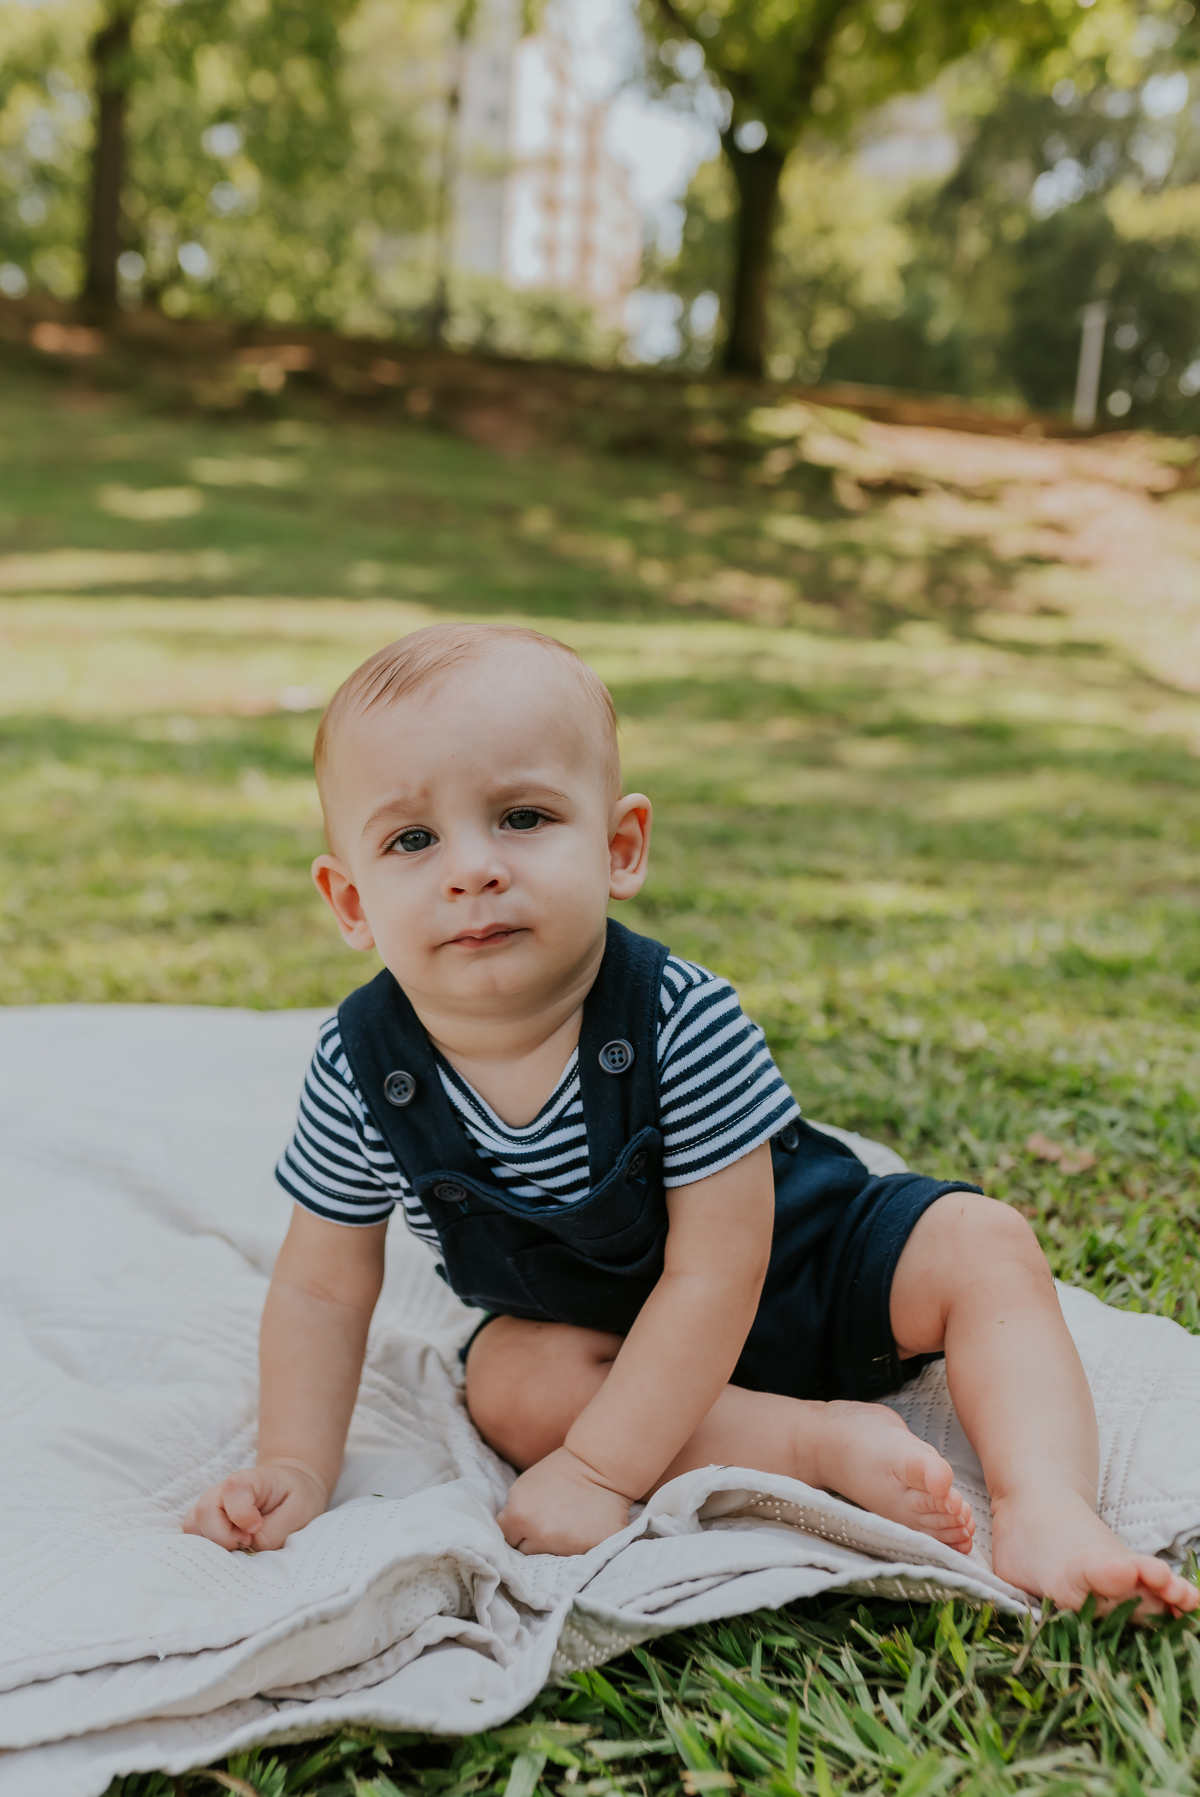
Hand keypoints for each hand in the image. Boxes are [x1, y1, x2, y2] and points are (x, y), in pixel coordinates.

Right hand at [182, 1458, 327, 1551]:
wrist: (290, 1490)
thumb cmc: (295, 1498)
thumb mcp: (298, 1511)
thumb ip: (274, 1532)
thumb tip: (249, 1548)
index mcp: (248, 1480)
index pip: (232, 1491)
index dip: (243, 1515)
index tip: (257, 1527)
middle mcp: (222, 1491)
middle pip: (204, 1512)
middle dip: (224, 1537)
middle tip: (247, 1542)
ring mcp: (211, 1507)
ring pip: (193, 1526)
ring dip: (213, 1544)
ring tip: (238, 1545)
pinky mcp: (206, 1523)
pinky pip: (193, 1537)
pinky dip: (207, 1548)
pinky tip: (229, 1548)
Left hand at [497, 1446, 632, 1555]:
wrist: (598, 1467)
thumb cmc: (559, 1472)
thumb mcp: (523, 1488)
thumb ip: (513, 1515)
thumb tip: (508, 1540)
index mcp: (519, 1517)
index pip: (505, 1539)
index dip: (514, 1532)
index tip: (524, 1526)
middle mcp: (540, 1536)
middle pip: (525, 1555)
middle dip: (532, 1543)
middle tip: (546, 1526)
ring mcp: (565, 1547)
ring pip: (549, 1561)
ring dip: (553, 1550)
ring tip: (564, 1531)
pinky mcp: (588, 1551)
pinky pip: (574, 1562)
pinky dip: (575, 1552)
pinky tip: (579, 1536)